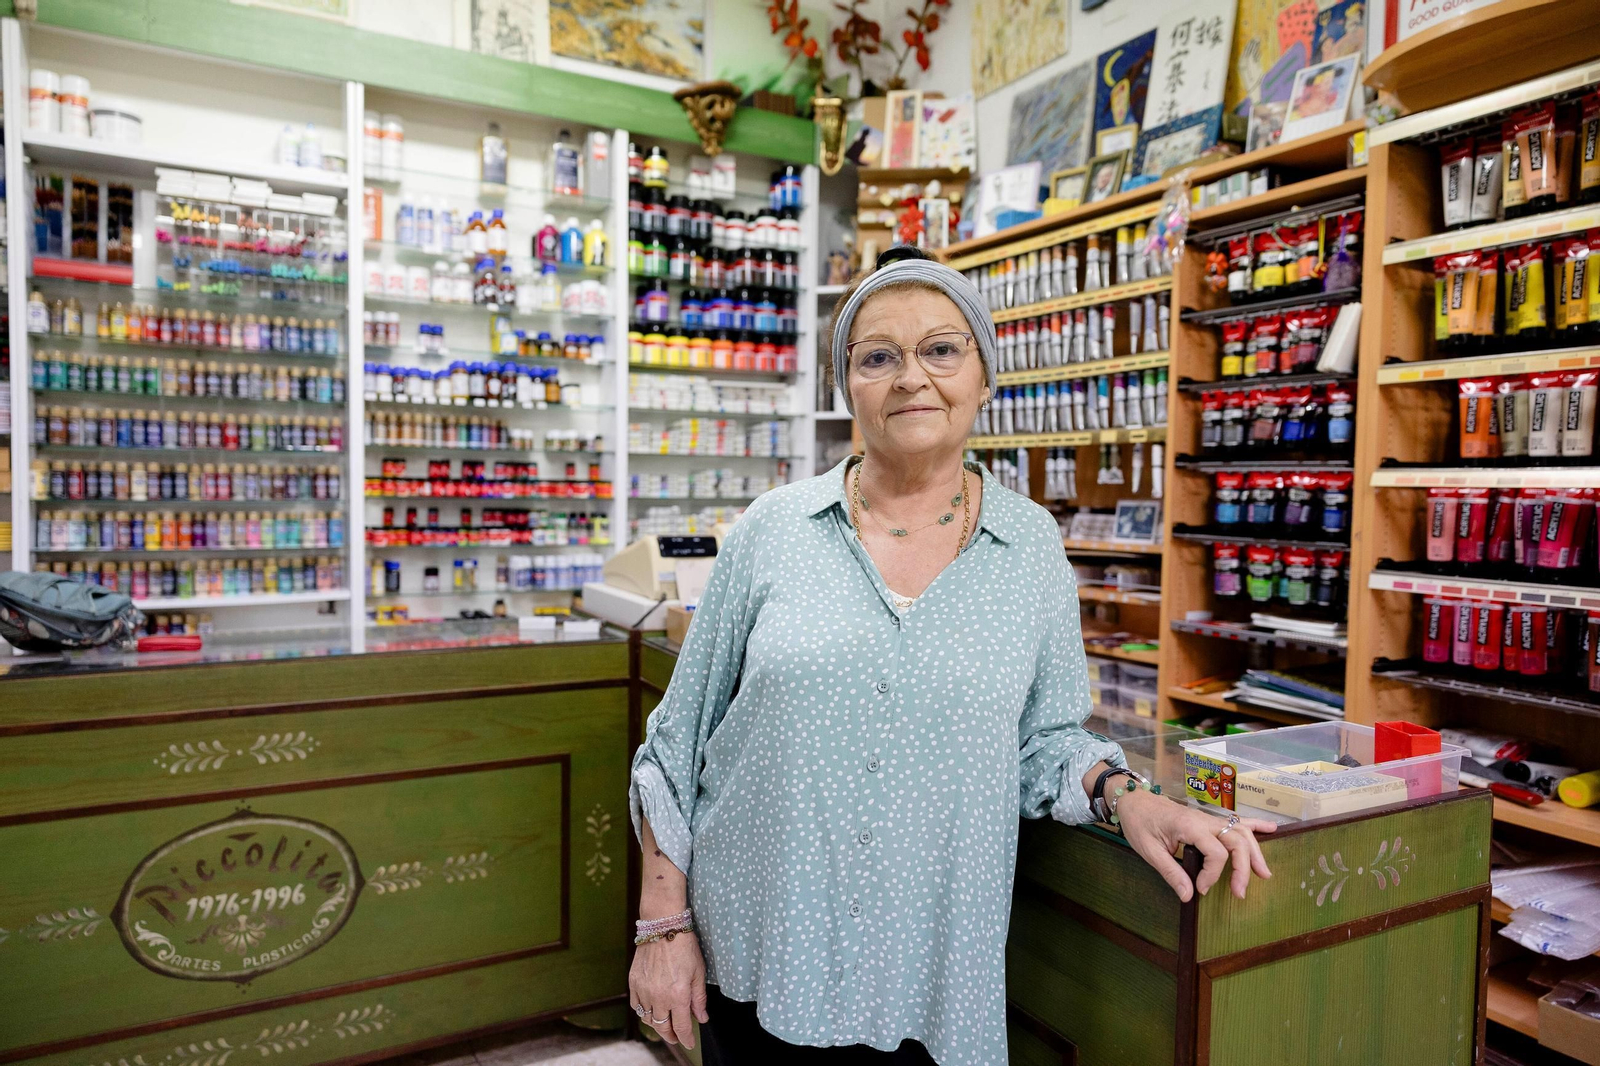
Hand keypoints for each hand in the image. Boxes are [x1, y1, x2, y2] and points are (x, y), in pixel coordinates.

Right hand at [629, 931, 709, 1047]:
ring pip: (648, 1019)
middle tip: (677, 1037)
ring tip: (665, 1024)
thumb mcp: (699, 972)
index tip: (689, 1043)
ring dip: (657, 1025)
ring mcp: (644, 990)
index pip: (682, 1026)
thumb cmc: (684, 946)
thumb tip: (702, 1017)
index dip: (686, 1038)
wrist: (662, 925)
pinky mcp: (634, 982)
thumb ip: (699, 998)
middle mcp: (659, 996)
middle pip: (663, 1027)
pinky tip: (651, 1010)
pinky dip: (643, 1012)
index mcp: (678, 995)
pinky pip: (636, 1006)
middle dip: (671, 1036)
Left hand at [1116, 788, 1274, 901]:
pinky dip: (1255, 825)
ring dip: (1255, 852)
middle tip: (1240, 892)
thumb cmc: (1139, 823)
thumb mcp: (1149, 851)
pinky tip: (1272, 829)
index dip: (1213, 874)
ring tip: (1264, 874)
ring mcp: (1209, 819)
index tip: (1201, 889)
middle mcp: (1204, 820)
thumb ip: (1171, 872)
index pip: (1215, 852)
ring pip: (1241, 831)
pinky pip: (1236, 821)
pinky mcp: (1209, 821)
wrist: (1133, 800)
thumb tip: (1189, 896)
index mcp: (1189, 826)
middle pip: (1236, 840)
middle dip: (1243, 867)